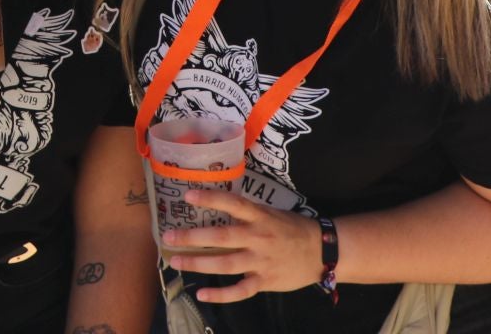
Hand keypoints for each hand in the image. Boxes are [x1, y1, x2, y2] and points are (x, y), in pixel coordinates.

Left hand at [161, 190, 322, 301]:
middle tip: (168, 236)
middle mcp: (258, 237)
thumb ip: (247, 213)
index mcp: (260, 217)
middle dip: (191, 238)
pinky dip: (220, 294)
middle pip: (220, 237)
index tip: (187, 196)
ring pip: (224, 264)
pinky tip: (201, 293)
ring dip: (198, 263)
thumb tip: (218, 204)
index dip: (210, 199)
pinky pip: (240, 290)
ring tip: (176, 261)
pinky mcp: (265, 281)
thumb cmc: (292, 229)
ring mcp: (260, 261)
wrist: (322, 251)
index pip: (232, 204)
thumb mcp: (271, 213)